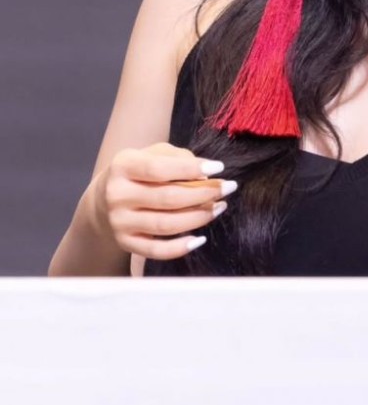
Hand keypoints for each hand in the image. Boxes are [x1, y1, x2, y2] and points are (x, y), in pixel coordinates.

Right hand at [92, 142, 237, 260]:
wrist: (103, 200)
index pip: (160, 168)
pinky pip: (156, 251)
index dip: (192, 169)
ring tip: (219, 207)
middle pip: (168, 198)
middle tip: (228, 188)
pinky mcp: (125, 243)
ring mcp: (120, 222)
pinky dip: (180, 248)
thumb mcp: (152, 154)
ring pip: (166, 225)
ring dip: (199, 217)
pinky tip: (200, 238)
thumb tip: (205, 175)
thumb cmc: (139, 172)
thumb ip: (177, 158)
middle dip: (204, 194)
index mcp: (123, 165)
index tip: (220, 168)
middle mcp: (117, 195)